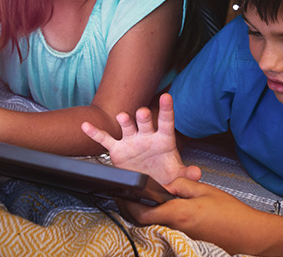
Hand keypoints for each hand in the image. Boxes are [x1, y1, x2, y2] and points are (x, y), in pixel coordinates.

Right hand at [81, 93, 200, 185]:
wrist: (148, 185)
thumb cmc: (164, 174)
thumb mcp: (176, 176)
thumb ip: (185, 174)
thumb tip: (196, 173)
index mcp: (163, 139)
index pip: (167, 121)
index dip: (167, 109)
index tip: (166, 97)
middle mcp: (146, 135)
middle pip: (145, 121)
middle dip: (143, 116)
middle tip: (143, 113)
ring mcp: (131, 140)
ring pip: (126, 125)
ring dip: (124, 120)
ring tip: (122, 117)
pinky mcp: (117, 149)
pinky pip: (104, 139)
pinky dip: (95, 133)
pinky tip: (86, 125)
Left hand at [128, 179, 272, 254]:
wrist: (246, 233)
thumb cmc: (229, 212)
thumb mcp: (204, 190)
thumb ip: (182, 185)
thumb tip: (167, 184)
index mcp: (178, 213)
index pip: (143, 214)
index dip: (129, 205)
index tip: (123, 195)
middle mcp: (176, 228)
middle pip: (148, 220)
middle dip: (138, 209)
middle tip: (132, 195)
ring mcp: (182, 235)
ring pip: (159, 223)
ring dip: (153, 212)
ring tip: (152, 198)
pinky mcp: (189, 238)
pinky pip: (171, 226)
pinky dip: (167, 217)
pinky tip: (172, 207)